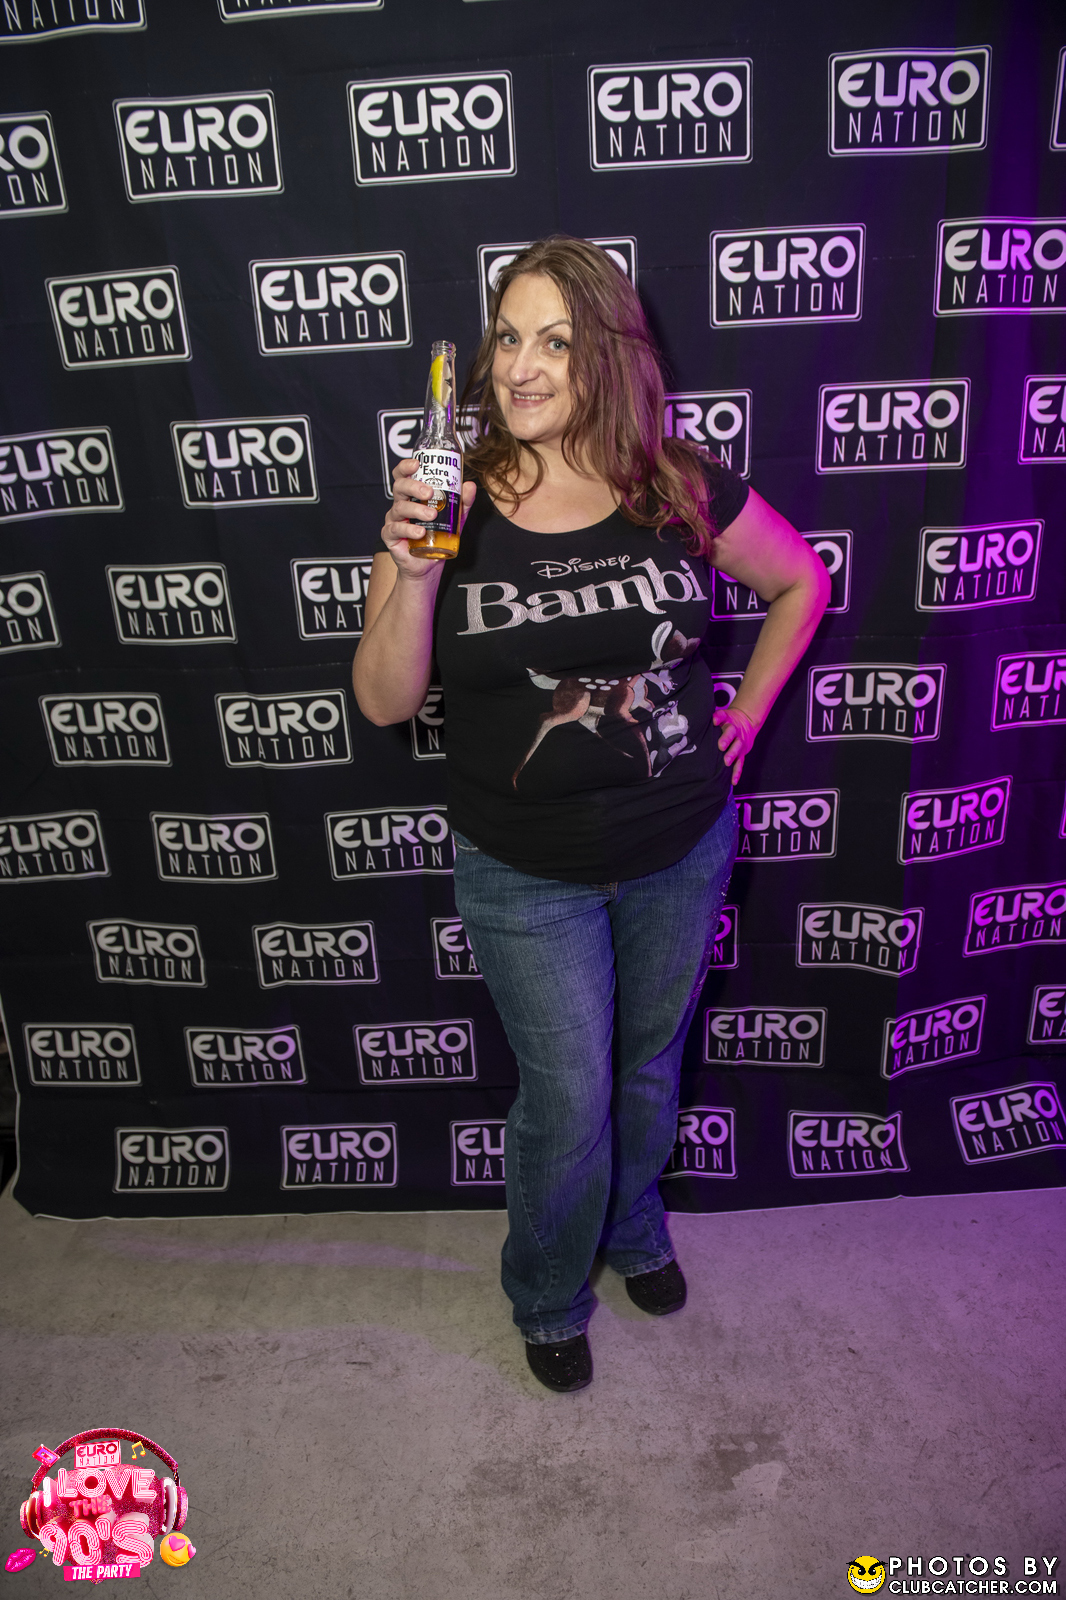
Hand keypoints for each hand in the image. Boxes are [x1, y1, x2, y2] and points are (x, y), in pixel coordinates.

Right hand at [382, 458, 476, 578]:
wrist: (428, 565)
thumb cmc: (437, 537)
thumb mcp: (454, 518)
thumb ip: (462, 503)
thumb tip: (469, 485)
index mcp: (411, 496)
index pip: (403, 476)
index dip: (406, 467)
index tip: (416, 464)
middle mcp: (400, 504)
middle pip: (399, 487)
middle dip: (414, 486)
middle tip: (429, 492)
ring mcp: (394, 520)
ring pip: (399, 508)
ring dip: (416, 509)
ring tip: (431, 515)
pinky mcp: (390, 536)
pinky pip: (395, 529)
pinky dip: (408, 529)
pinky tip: (420, 532)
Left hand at [712, 704, 757, 785]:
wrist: (746, 723)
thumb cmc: (728, 722)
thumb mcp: (723, 716)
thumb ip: (716, 717)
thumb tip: (711, 719)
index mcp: (728, 721)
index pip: (723, 717)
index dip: (719, 718)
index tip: (714, 720)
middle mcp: (735, 732)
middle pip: (731, 734)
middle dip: (726, 740)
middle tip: (721, 746)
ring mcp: (740, 744)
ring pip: (737, 749)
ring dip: (732, 755)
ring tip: (727, 762)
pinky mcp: (742, 754)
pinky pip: (740, 763)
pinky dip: (737, 772)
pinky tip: (733, 781)